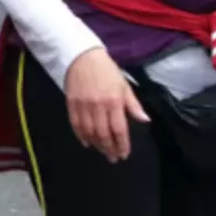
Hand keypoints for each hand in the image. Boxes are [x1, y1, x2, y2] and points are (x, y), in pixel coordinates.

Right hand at [63, 48, 148, 162]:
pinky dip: (81, 136)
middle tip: (113, 158)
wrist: (82, 57)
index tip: (124, 154)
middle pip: (103, 134)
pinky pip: (76, 125)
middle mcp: (98, 106)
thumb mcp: (124, 86)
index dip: (122, 144)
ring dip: (96, 145)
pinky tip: (87, 143)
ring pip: (89, 132)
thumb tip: (145, 120)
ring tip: (103, 152)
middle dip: (109, 149)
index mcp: (114, 101)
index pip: (119, 129)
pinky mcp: (71, 104)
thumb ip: (133, 105)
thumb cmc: (107, 71)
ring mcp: (83, 106)